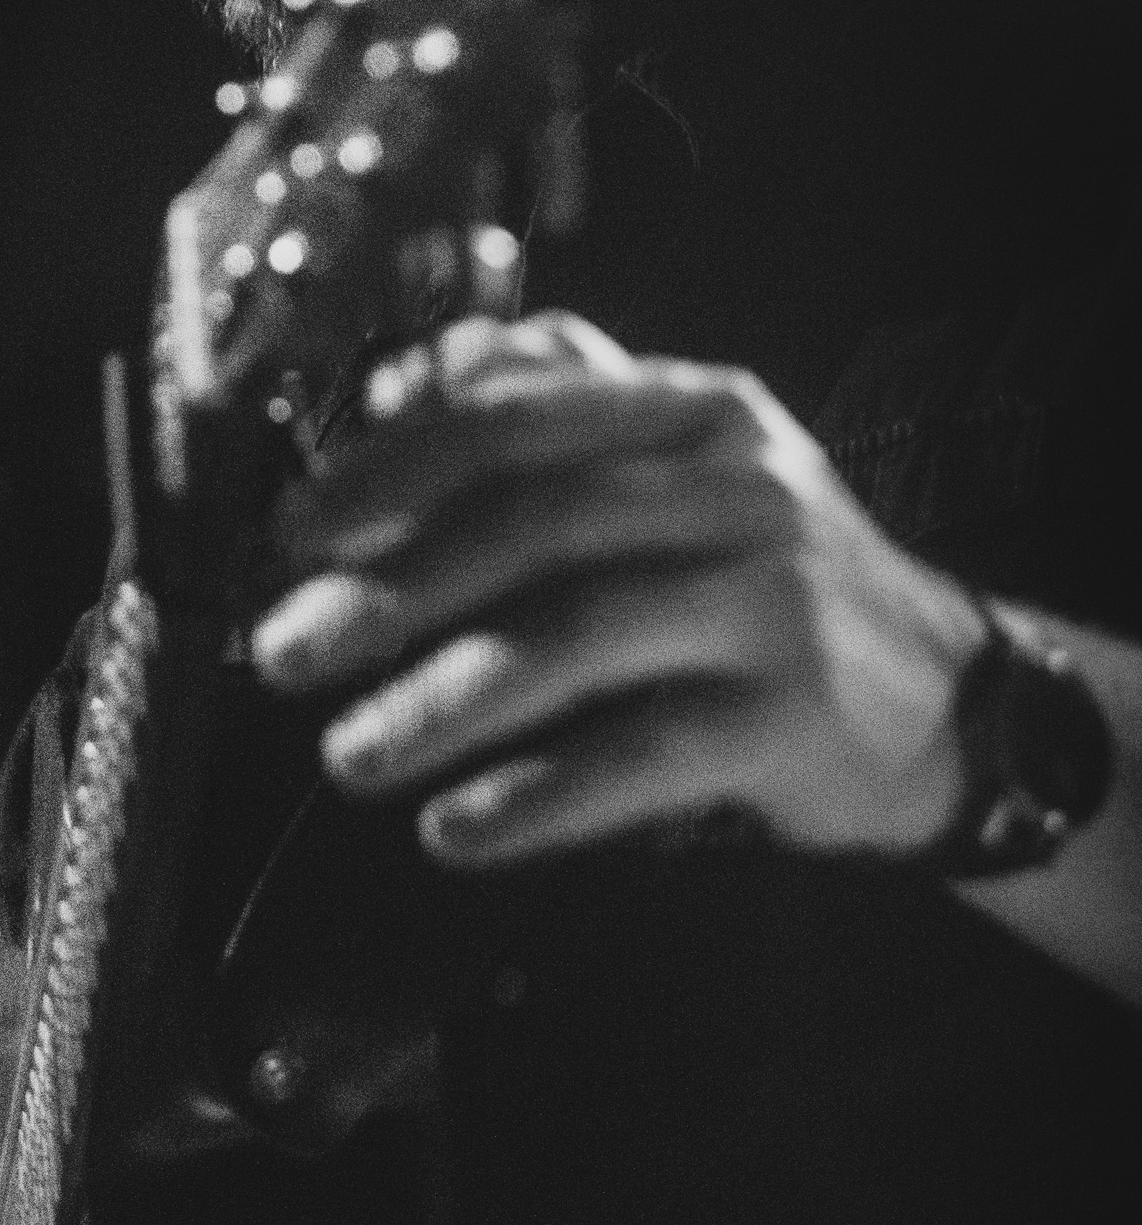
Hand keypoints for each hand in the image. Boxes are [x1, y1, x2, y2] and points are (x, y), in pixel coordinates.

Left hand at [251, 314, 986, 867]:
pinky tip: (453, 832)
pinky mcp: (792, 716)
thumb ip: (552, 422)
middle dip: (391, 592)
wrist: (942, 698)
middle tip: (282, 656)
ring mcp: (773, 599)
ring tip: (349, 756)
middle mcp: (736, 486)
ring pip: (579, 637)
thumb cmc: (760, 590)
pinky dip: (538, 798)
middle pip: (534, 523)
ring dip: (444, 702)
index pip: (517, 417)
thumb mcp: (677, 477)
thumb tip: (392, 392)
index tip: (293, 538)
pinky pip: (642, 756)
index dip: (391, 473)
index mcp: (689, 411)